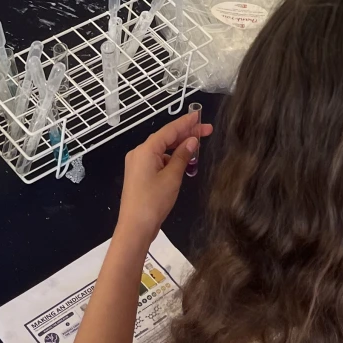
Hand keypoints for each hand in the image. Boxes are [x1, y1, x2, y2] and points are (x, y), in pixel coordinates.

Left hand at [117, 111, 212, 242]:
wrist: (135, 227)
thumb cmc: (153, 201)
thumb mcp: (172, 177)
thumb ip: (182, 156)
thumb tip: (191, 141)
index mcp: (145, 150)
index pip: (169, 130)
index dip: (186, 122)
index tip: (199, 115)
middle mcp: (139, 153)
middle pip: (165, 138)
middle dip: (185, 134)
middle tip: (207, 130)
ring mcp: (138, 165)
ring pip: (162, 149)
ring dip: (179, 147)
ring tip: (198, 145)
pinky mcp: (140, 175)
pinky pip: (158, 160)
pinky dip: (171, 158)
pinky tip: (184, 161)